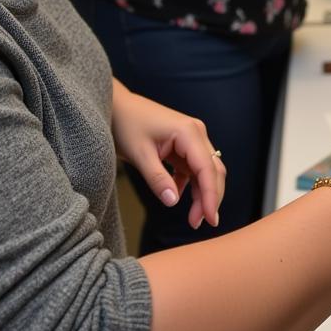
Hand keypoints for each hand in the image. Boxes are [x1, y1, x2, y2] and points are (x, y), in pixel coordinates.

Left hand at [111, 84, 225, 228]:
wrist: (117, 107)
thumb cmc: (126, 124)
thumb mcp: (139, 154)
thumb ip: (157, 178)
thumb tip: (173, 202)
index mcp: (189, 132)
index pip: (207, 169)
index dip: (211, 196)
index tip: (210, 219)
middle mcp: (196, 133)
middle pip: (214, 170)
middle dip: (210, 198)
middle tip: (200, 223)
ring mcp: (192, 138)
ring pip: (206, 171)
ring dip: (202, 194)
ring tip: (194, 218)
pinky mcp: (184, 145)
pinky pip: (194, 168)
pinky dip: (191, 185)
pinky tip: (180, 197)